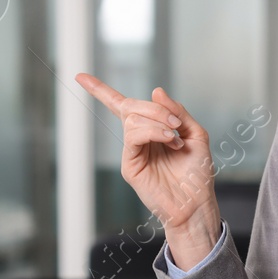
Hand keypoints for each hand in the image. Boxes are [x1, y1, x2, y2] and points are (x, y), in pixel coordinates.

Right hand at [74, 74, 220, 260]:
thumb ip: (177, 111)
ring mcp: (132, 152)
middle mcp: (138, 139)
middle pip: (130, 106)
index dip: (100, 90)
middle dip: (154, 108)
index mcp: (151, 129)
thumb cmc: (197, 173)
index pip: (122, 105)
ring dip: (157, 121)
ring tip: (174, 138)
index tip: (80, 76)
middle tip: (175, 124)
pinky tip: (169, 141)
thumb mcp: (195, 133)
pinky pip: (133, 136)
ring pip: (131, 119)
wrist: (196, 202)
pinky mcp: (129, 165)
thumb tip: (155, 91)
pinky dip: (153, 132)